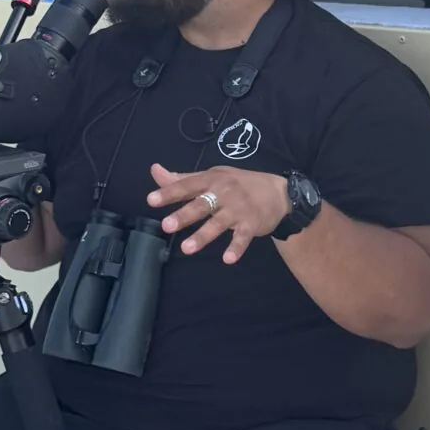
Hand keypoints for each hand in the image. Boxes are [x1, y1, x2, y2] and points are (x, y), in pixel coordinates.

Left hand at [147, 163, 292, 262]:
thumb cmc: (238, 184)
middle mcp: (224, 193)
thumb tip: (155, 171)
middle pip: (201, 205)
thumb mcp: (212, 176)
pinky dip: (236, 248)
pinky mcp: (251, 224)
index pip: (187, 185)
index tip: (151, 200)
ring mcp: (238, 209)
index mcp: (211, 180)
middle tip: (167, 225)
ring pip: (218, 224)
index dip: (169, 192)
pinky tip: (227, 259)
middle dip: (184, 215)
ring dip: (202, 236)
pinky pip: (242, 237)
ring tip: (186, 248)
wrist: (278, 192)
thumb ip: (182, 179)